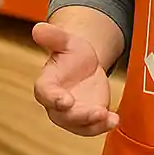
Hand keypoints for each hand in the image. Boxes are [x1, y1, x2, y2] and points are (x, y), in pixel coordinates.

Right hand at [32, 22, 118, 136]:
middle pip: (63, 115)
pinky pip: (93, 127)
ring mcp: (72, 114)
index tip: (66, 100)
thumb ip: (53, 37)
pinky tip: (115, 119)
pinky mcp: (88, 119)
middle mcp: (56, 104)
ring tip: (108, 117)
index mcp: (46, 85)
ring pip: (79, 125)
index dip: (54, 98)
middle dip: (79, 115)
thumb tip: (38, 27)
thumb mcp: (66, 41)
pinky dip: (104, 126)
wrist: (86, 65)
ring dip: (93, 124)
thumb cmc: (71, 53)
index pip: (45, 94)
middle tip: (96, 111)